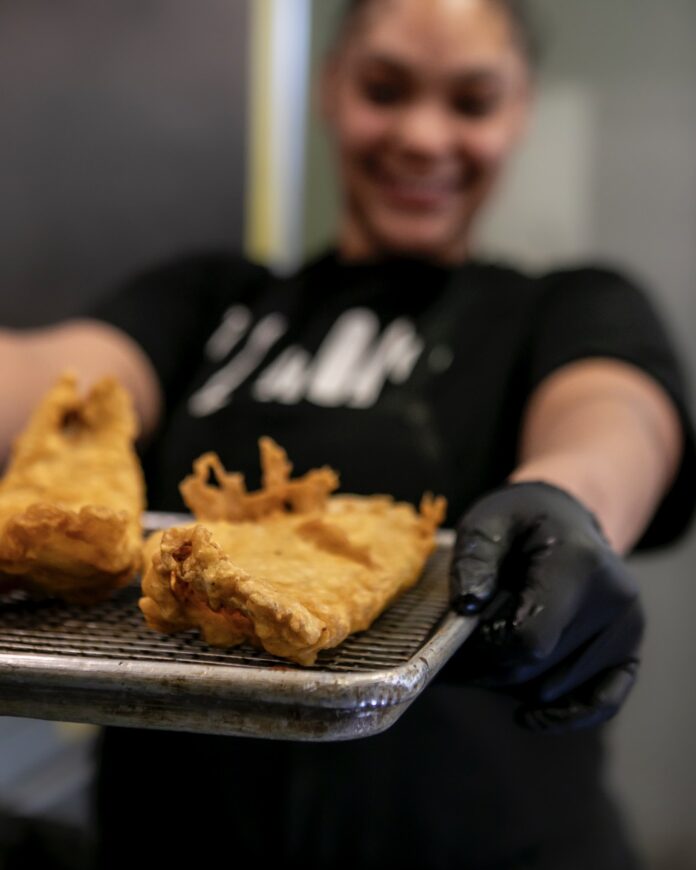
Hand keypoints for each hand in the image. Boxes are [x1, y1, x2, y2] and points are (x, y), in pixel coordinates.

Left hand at [449, 481, 643, 732]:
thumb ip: (474, 559)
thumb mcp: (488, 522)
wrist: (566, 521)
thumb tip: (467, 605)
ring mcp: (628, 628)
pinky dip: (564, 715)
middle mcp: (615, 600)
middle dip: (490, 669)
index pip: (530, 639)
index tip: (462, 633)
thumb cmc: (521, 521)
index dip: (487, 646)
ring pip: (557, 689)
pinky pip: (603, 702)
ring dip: (513, 684)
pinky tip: (529, 715)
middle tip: (455, 658)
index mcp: (579, 565)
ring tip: (487, 654)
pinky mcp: (630, 650)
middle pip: (540, 668)